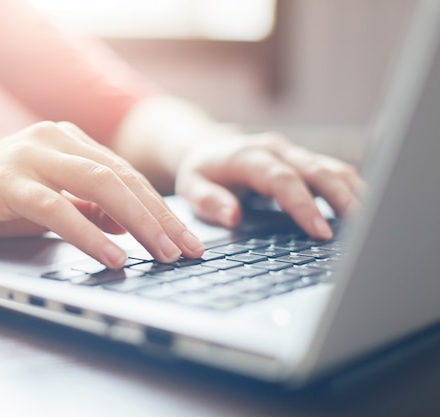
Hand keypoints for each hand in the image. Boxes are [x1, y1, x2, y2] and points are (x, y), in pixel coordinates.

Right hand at [0, 121, 204, 268]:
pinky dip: (89, 233)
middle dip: (160, 217)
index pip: (127, 174)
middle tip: (187, 251)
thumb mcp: (46, 203)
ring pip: (98, 185)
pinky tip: (113, 257)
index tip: (187, 240)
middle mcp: (53, 139)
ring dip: (138, 223)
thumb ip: (85, 207)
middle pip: (122, 178)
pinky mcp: (3, 180)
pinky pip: (57, 207)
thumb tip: (128, 225)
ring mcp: (28, 155)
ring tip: (162, 255)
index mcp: (67, 141)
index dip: (161, 208)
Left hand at [175, 131, 363, 238]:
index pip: (281, 179)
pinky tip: (365, 207)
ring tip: (371, 220)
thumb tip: (233, 216)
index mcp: (248, 156)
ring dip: (352, 191)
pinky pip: (333, 169)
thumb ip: (208, 200)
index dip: (303, 204)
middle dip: (339, 198)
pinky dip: (350, 187)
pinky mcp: (303, 159)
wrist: (207, 145)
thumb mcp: (191, 186)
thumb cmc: (201, 171)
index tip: (320, 231)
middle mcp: (275, 150)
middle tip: (358, 227)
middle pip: (314, 169)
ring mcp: (292, 152)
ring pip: (330, 167)